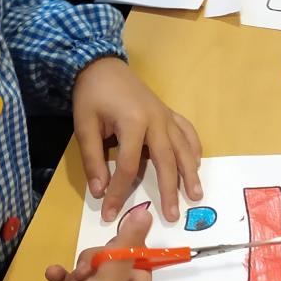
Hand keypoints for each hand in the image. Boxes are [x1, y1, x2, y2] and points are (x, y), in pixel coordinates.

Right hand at [47, 201, 152, 280]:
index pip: (136, 254)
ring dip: (76, 269)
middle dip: (93, 260)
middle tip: (86, 273)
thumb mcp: (113, 277)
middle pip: (110, 259)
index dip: (120, 248)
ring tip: (71, 280)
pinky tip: (53, 275)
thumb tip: (146, 212)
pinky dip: (62, 277)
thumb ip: (128, 242)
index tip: (108, 252)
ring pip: (89, 269)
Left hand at [72, 56, 202, 222]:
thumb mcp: (84, 126)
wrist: (102, 65)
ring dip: (190, 173)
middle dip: (169, 190)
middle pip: (166, 161)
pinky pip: (187, 131)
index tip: (111, 213)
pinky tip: (196, 163)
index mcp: (133, 123)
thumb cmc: (91, 95)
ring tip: (196, 195)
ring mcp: (166, 116)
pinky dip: (194, 148)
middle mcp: (156, 120)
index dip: (119, 192)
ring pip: (183, 148)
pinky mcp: (168, 112)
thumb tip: (100, 191)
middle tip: (172, 215)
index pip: (127, 167)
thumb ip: (93, 159)